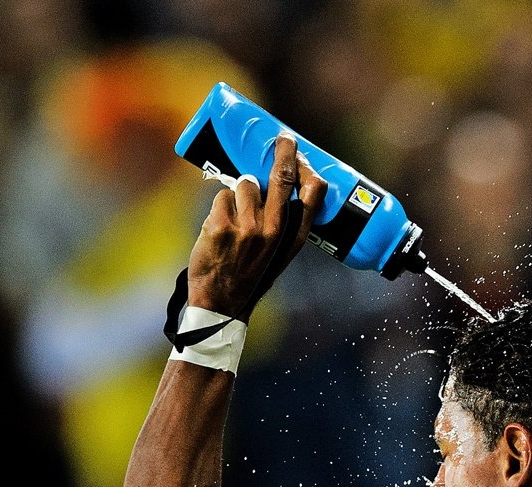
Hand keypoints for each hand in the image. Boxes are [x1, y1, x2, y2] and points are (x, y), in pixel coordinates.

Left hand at [185, 133, 326, 321]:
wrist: (222, 302)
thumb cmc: (251, 273)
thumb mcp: (280, 252)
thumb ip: (283, 222)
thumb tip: (273, 183)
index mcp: (294, 236)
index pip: (312, 194)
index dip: (307, 169)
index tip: (301, 153)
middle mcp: (275, 229)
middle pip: (281, 177)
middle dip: (283, 152)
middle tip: (283, 139)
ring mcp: (248, 227)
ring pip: (244, 185)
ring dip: (237, 194)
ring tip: (235, 219)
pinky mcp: (222, 225)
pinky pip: (222, 197)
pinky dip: (219, 207)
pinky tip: (220, 229)